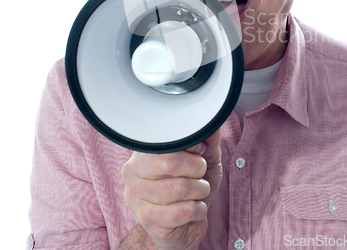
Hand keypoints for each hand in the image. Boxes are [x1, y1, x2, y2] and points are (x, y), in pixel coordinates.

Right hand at [122, 130, 221, 249]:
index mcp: (146, 150)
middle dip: (197, 168)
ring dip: (200, 190)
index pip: (169, 139)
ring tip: (199, 191)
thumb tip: (212, 122)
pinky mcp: (147, 220)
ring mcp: (136, 196)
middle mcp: (134, 170)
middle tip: (200, 173)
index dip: (192, 146)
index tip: (199, 151)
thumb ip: (207, 139)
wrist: (184, 224)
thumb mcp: (204, 158)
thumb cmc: (192, 184)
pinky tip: (195, 208)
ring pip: (179, 188)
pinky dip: (198, 209)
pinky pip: (182, 211)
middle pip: (169, 162)